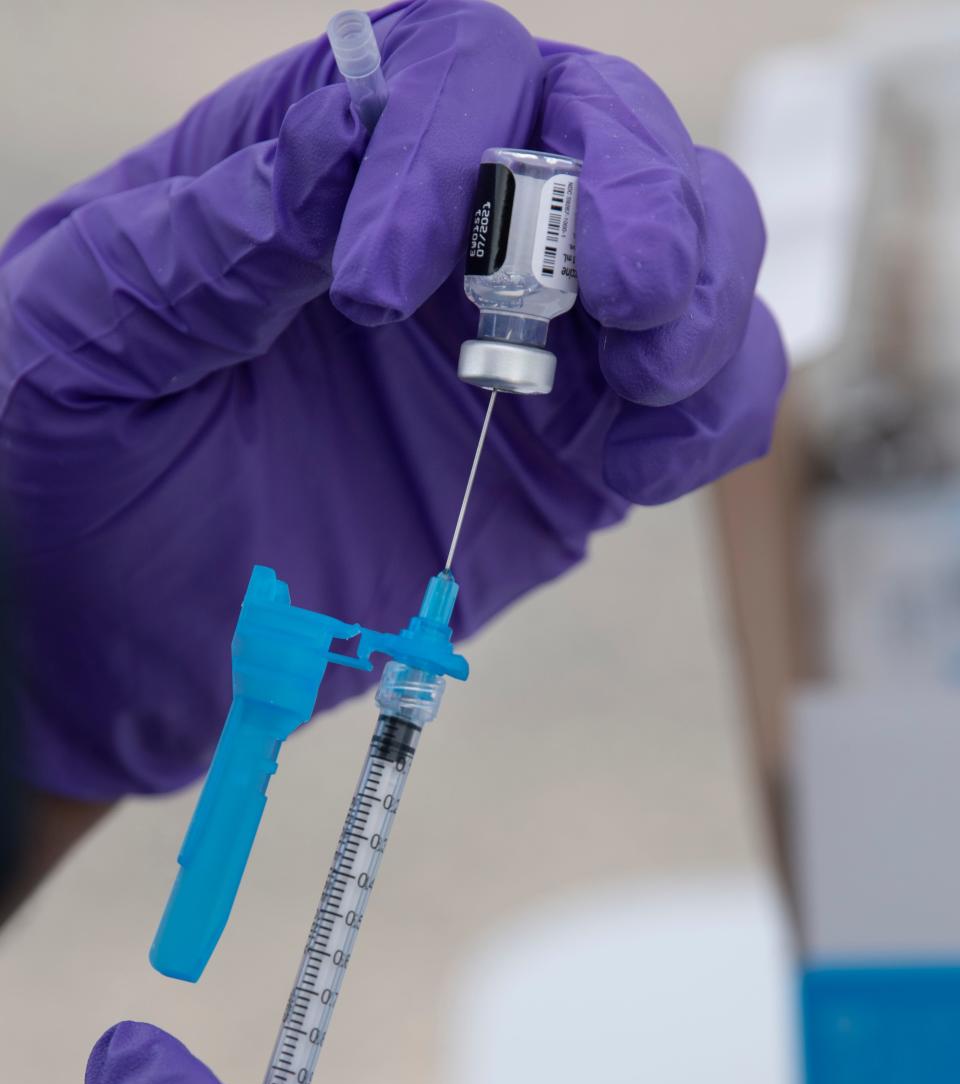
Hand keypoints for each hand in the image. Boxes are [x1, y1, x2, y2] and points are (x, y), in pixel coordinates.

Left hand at [0, 0, 785, 800]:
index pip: (448, 68)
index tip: (382, 291)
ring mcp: (524, 352)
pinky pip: (702, 396)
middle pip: (604, 130)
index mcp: (314, 175)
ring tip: (642, 381)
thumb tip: (351, 131)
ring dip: (705, 295)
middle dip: (632, 202)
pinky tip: (643, 469)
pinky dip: (717, 411)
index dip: (451, 146)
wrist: (117, 654)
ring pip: (693, 244)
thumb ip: (215, 235)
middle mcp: (442, 241)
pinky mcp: (572, 462)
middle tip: (612, 296)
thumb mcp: (93, 340)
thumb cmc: (72, 486)